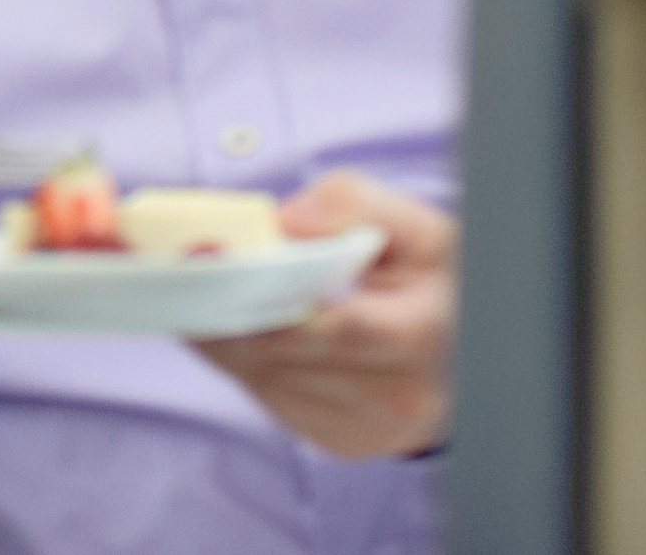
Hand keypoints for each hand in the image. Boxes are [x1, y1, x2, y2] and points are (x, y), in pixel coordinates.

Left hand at [189, 172, 455, 457]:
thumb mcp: (414, 226)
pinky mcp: (342, 440)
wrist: (470, 353)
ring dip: (222, 333)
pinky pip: (269, 396)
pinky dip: (241, 359)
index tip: (209, 257)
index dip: (265, 293)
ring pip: (265, 378)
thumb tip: (283, 223)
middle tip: (176, 268)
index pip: (336, 325)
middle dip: (223, 307)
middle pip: (282, 352)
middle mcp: (396, 395)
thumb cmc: (436, 280)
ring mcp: (367, 428)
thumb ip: (352, 206)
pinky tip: (227, 324)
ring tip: (191, 289)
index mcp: (421, 336)